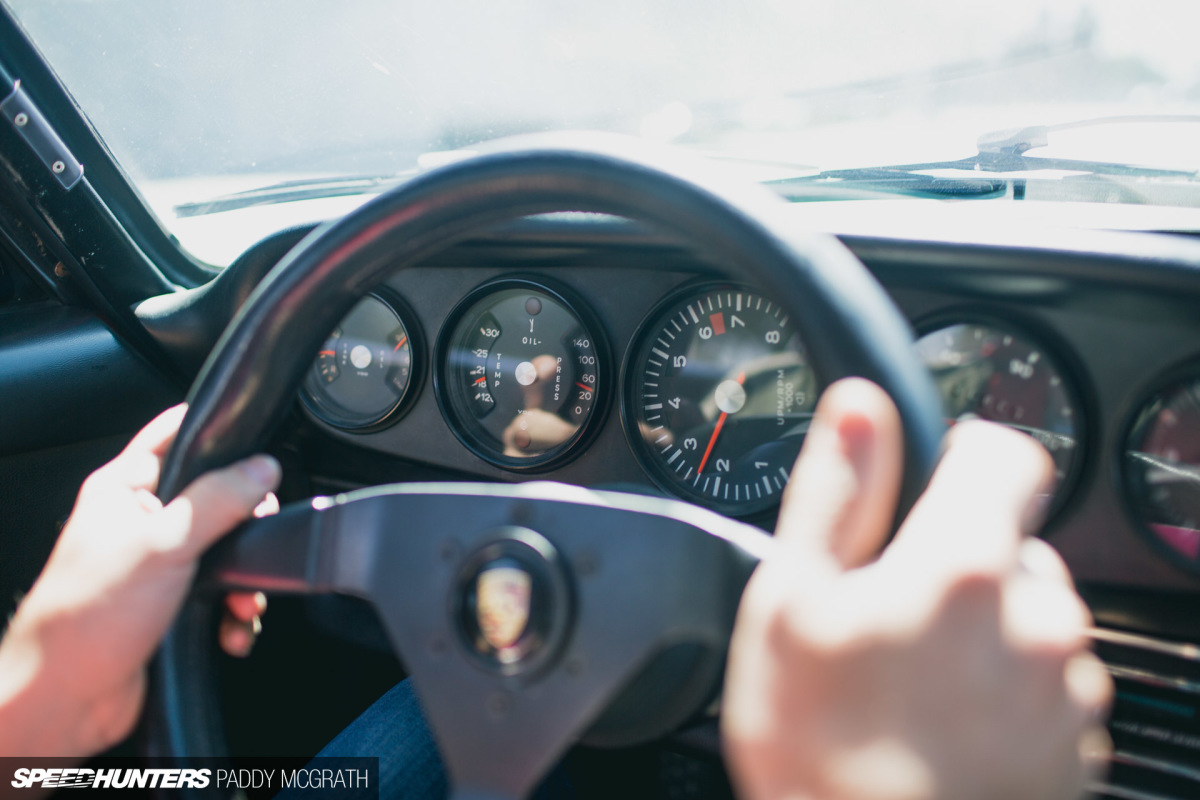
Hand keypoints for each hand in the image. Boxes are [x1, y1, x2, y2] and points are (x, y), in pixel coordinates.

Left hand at [0, 404, 280, 756]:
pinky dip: (234, 615)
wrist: (65, 700)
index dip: (218, 432)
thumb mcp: (162, 544)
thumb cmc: (85, 619)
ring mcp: (156, 566)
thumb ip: (218, 500)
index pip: (176, 434)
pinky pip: (222, 597)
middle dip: (246, 527)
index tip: (258, 445)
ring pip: (225, 553)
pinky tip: (230, 629)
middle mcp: (140, 523)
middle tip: (253, 538)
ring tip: (241, 602)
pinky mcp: (172, 606)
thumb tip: (263, 468)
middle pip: (216, 498)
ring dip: (244, 582)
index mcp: (124, 490)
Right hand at [722, 379, 1111, 799]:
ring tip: (910, 683)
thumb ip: (834, 492)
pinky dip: (1004, 689)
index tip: (923, 489)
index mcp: (964, 567)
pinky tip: (941, 727)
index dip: (961, 456)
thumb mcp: (788, 604)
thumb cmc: (820, 753)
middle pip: (1012, 541)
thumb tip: (859, 407)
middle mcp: (1041, 620)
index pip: (1008, 451)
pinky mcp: (1078, 746)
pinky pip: (1046, 684)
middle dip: (957, 558)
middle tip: (887, 615)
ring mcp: (1068, 689)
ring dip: (983, 628)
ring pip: (1030, 616)